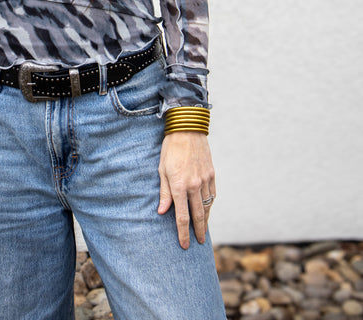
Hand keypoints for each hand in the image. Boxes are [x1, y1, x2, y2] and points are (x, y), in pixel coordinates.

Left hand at [158, 131, 215, 248]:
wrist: (187, 130)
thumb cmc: (170, 149)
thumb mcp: (162, 170)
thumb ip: (164, 192)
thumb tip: (162, 212)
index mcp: (179, 186)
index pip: (182, 217)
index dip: (183, 233)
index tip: (185, 245)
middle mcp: (194, 185)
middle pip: (198, 215)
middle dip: (198, 231)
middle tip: (199, 243)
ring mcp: (205, 180)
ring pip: (207, 206)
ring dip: (206, 220)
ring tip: (204, 230)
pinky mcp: (211, 174)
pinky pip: (212, 194)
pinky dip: (211, 204)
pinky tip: (208, 209)